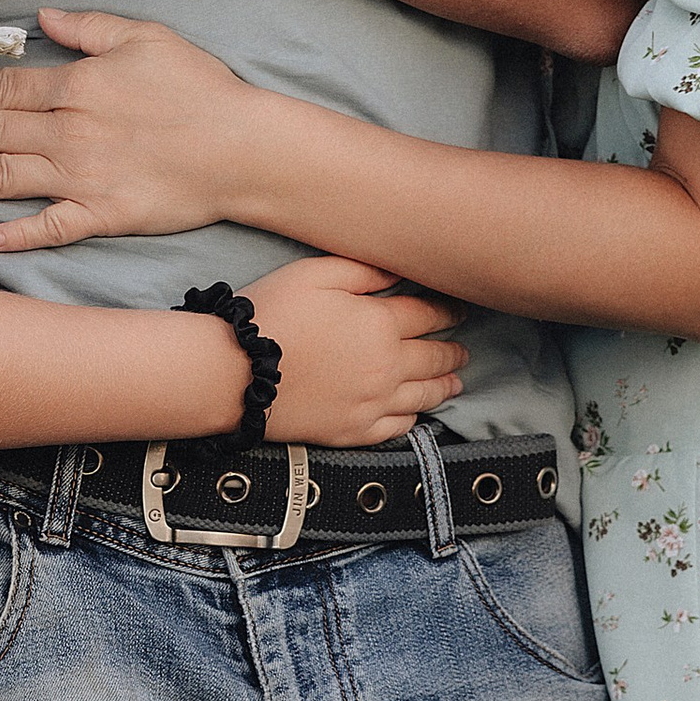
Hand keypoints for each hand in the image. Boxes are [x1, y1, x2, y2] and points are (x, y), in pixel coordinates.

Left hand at [0, 8, 258, 251]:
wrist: (244, 148)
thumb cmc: (199, 87)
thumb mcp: (145, 36)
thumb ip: (89, 27)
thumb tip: (43, 16)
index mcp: (77, 86)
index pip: (3, 86)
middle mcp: (69, 133)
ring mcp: (83, 179)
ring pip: (5, 179)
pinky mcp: (103, 216)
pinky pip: (51, 227)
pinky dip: (17, 234)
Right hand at [248, 254, 469, 447]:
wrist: (236, 373)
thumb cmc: (272, 314)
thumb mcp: (315, 273)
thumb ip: (363, 270)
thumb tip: (400, 271)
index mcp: (380, 323)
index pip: (427, 315)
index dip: (447, 311)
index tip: (460, 310)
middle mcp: (386, 367)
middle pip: (433, 358)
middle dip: (452, 350)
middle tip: (464, 348)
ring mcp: (372, 403)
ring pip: (423, 395)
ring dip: (444, 386)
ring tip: (456, 381)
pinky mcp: (354, 431)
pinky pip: (398, 427)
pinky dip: (415, 418)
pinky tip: (418, 412)